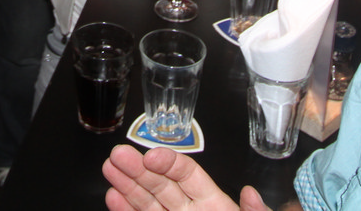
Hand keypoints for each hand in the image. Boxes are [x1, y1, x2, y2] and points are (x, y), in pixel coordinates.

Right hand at [103, 144, 270, 210]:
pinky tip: (114, 199)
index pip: (188, 176)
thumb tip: (250, 193)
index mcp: (214, 205)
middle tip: (119, 155)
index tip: (151, 157)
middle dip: (139, 169)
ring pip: (147, 203)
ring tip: (110, 169)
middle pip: (162, 185)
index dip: (169, 163)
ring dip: (127, 186)